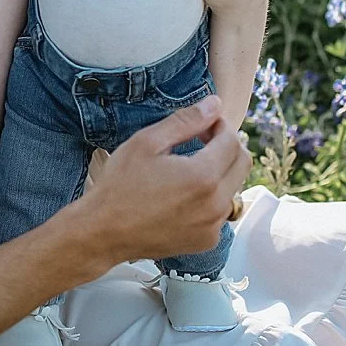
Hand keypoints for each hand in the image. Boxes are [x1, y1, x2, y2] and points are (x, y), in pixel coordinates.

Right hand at [74, 96, 251, 264]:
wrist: (103, 232)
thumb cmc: (119, 185)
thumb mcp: (147, 142)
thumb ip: (186, 121)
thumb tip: (214, 104)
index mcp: (203, 176)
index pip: (232, 141)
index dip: (219, 125)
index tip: (203, 123)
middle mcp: (215, 204)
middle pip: (242, 163)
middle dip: (227, 145)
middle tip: (202, 139)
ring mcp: (213, 226)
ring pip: (234, 187)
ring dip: (221, 172)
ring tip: (189, 167)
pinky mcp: (207, 241)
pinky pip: (221, 211)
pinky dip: (211, 198)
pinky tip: (183, 194)